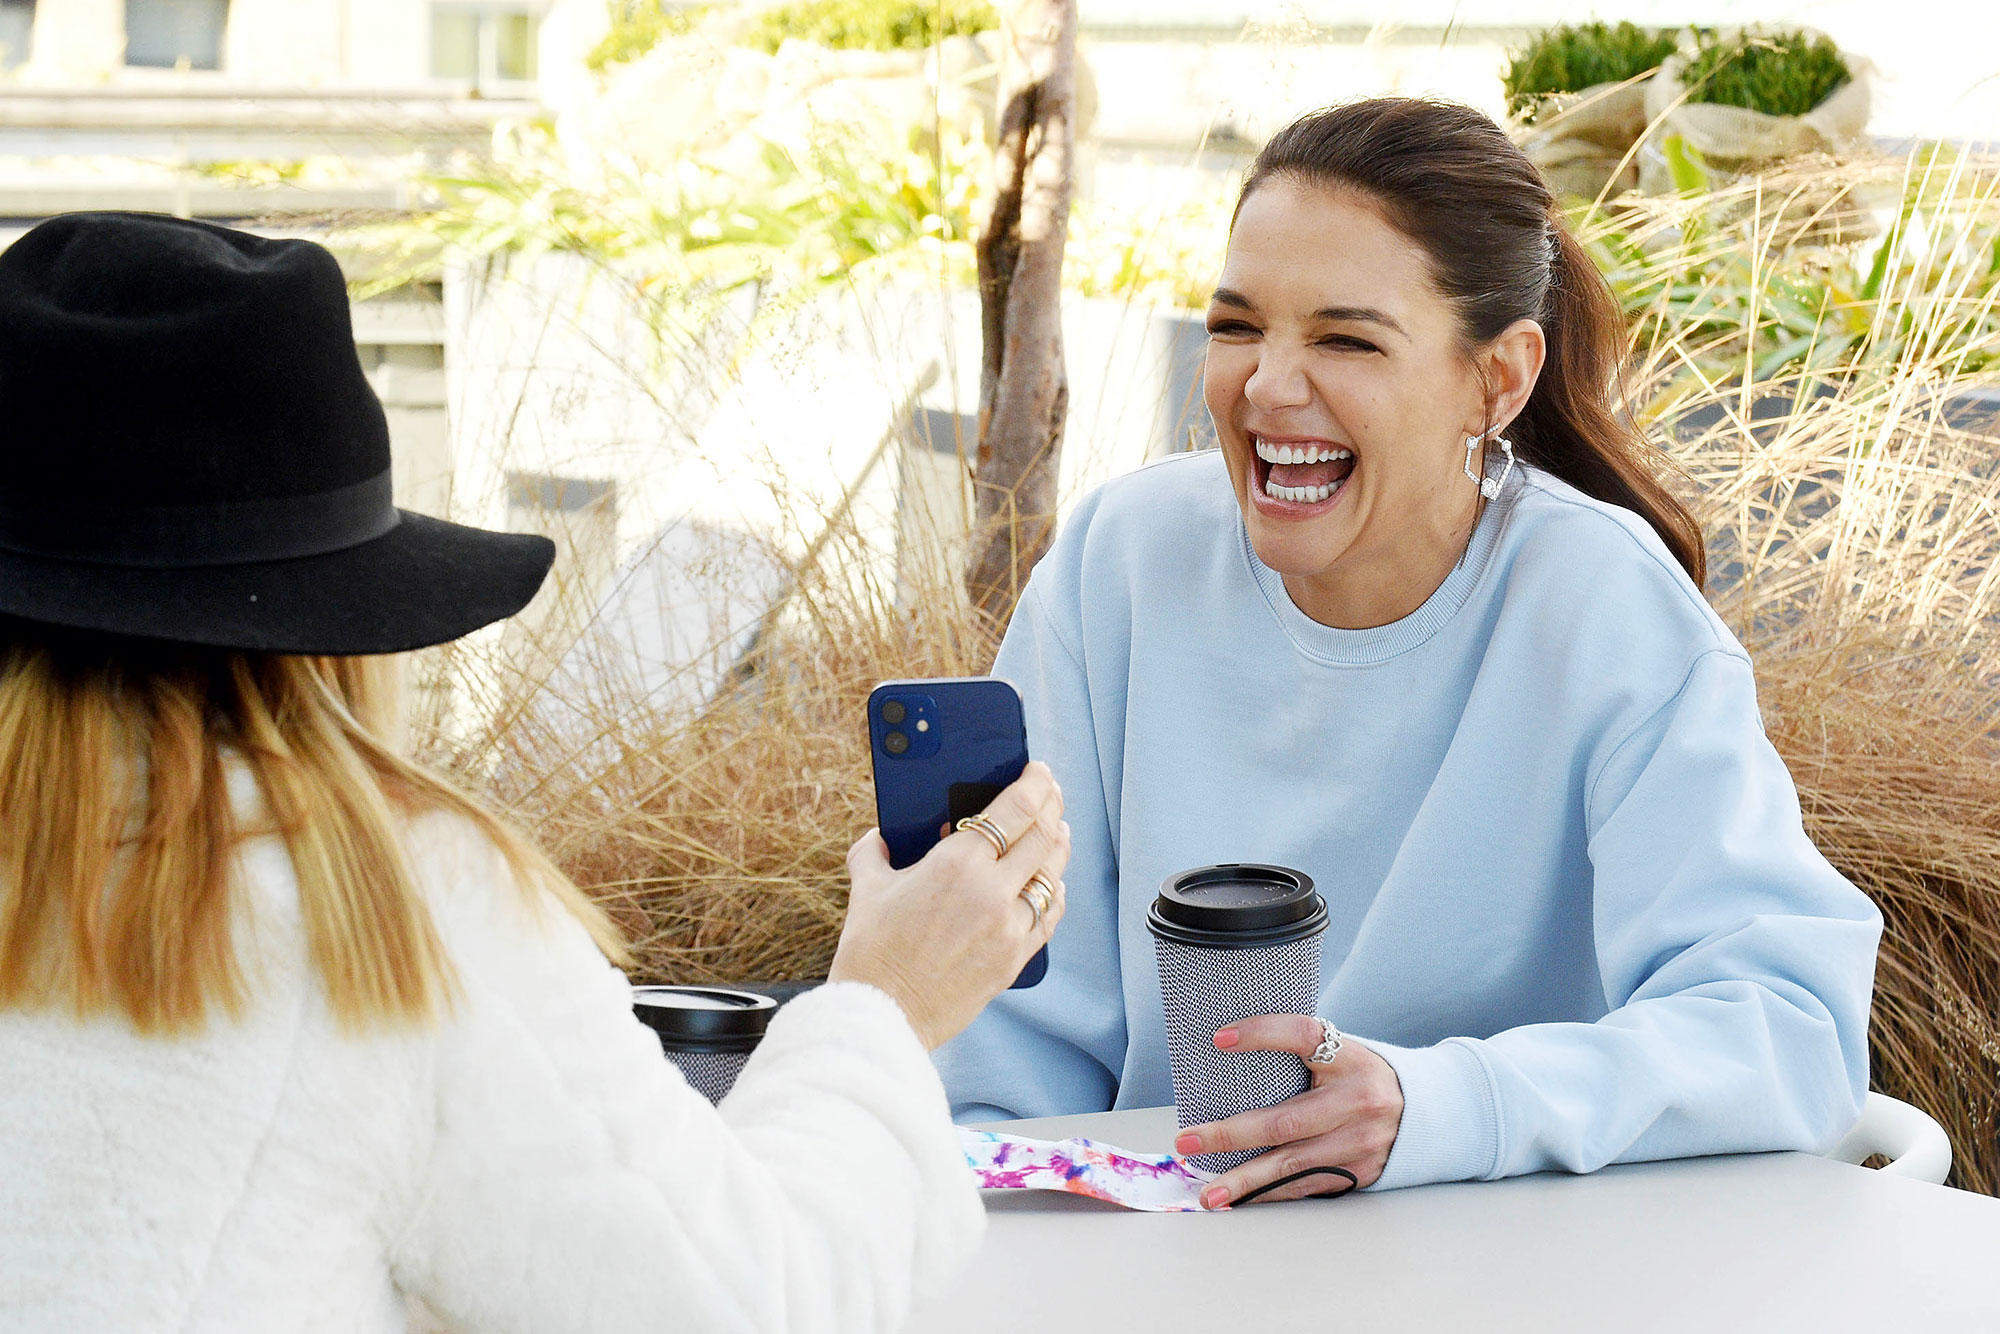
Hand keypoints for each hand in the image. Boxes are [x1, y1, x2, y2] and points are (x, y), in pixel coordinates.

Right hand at [828, 761, 1069, 1048]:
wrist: (883, 1015)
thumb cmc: (871, 953)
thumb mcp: (867, 888)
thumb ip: (875, 851)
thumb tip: (881, 836)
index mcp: (957, 865)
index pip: (1015, 808)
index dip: (1036, 783)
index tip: (1039, 771)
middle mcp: (992, 892)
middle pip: (1043, 835)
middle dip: (1052, 807)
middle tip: (1050, 795)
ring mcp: (1009, 928)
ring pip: (1054, 874)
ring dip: (1058, 845)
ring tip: (1056, 830)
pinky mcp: (1015, 958)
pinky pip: (1050, 915)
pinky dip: (1055, 891)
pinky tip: (1051, 881)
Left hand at [1172, 1015, 1403, 1208]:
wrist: (1428, 1111)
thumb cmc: (1364, 1076)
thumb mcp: (1344, 1052)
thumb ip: (1302, 1053)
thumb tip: (1228, 1053)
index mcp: (1350, 1058)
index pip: (1303, 1035)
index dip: (1262, 1034)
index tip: (1219, 1039)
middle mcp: (1358, 1100)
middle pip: (1286, 1121)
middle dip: (1231, 1134)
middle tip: (1188, 1141)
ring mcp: (1361, 1141)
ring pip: (1293, 1164)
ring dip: (1245, 1180)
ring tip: (1209, 1191)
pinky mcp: (1360, 1172)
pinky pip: (1307, 1185)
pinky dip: (1270, 1193)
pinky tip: (1241, 1199)